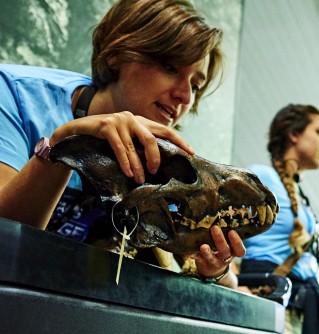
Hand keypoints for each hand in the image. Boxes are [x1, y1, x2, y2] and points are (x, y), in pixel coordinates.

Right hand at [51, 112, 193, 183]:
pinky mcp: (106, 125)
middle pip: (152, 139)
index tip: (192, 153)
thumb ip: (139, 145)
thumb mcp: (125, 140)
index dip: (180, 141)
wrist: (75, 131)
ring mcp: (119, 120)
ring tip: (140, 179)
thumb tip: (158, 163)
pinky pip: (120, 147)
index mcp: (141, 122)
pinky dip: (125, 162)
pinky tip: (129, 172)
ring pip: (134, 147)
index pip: (166, 131)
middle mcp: (133, 118)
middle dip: (155, 158)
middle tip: (155, 171)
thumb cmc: (103, 139)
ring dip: (138, 166)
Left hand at [191, 226, 245, 285]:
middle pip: (225, 251)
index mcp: (233, 252)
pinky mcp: (202, 263)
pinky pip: (197, 259)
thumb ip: (226, 235)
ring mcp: (214, 262)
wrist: (213, 269)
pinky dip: (192, 255)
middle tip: (215, 228)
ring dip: (207, 252)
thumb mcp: (228, 245)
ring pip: (211, 258)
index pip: (240, 250)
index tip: (232, 232)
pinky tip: (188, 253)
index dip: (237, 242)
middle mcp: (225, 258)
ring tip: (203, 246)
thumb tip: (221, 217)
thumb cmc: (222, 251)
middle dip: (220, 240)